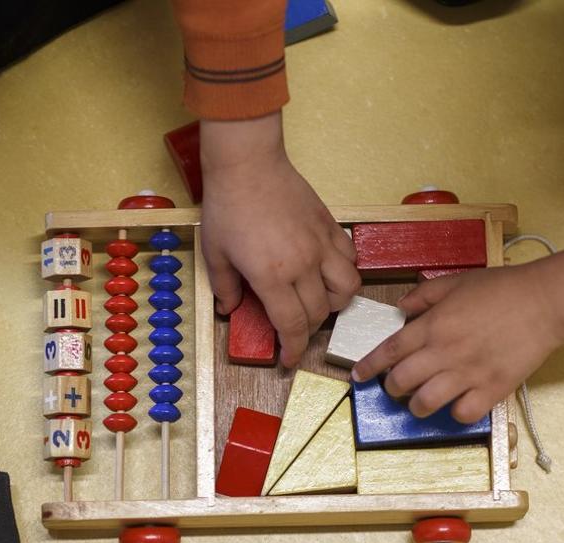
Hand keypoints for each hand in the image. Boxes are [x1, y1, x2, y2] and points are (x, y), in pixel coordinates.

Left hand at [199, 112, 360, 366]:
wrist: (248, 164)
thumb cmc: (227, 206)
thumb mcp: (214, 252)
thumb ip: (225, 286)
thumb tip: (232, 309)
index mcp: (272, 276)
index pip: (292, 326)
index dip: (292, 349)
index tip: (288, 359)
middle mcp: (303, 265)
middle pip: (319, 313)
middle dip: (308, 330)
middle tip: (294, 329)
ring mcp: (321, 244)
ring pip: (347, 289)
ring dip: (335, 304)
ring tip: (319, 302)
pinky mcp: (329, 226)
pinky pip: (349, 258)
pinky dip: (344, 272)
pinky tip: (327, 270)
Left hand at [352, 264, 563, 422]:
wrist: (545, 301)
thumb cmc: (501, 288)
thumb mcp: (455, 282)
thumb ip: (423, 295)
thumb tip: (400, 309)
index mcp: (433, 325)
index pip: (389, 351)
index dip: (369, 366)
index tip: (358, 376)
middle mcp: (445, 351)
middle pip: (401, 381)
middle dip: (391, 388)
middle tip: (396, 387)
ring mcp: (468, 373)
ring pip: (426, 403)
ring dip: (417, 406)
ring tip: (420, 402)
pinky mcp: (493, 388)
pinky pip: (463, 414)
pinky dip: (455, 414)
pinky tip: (457, 405)